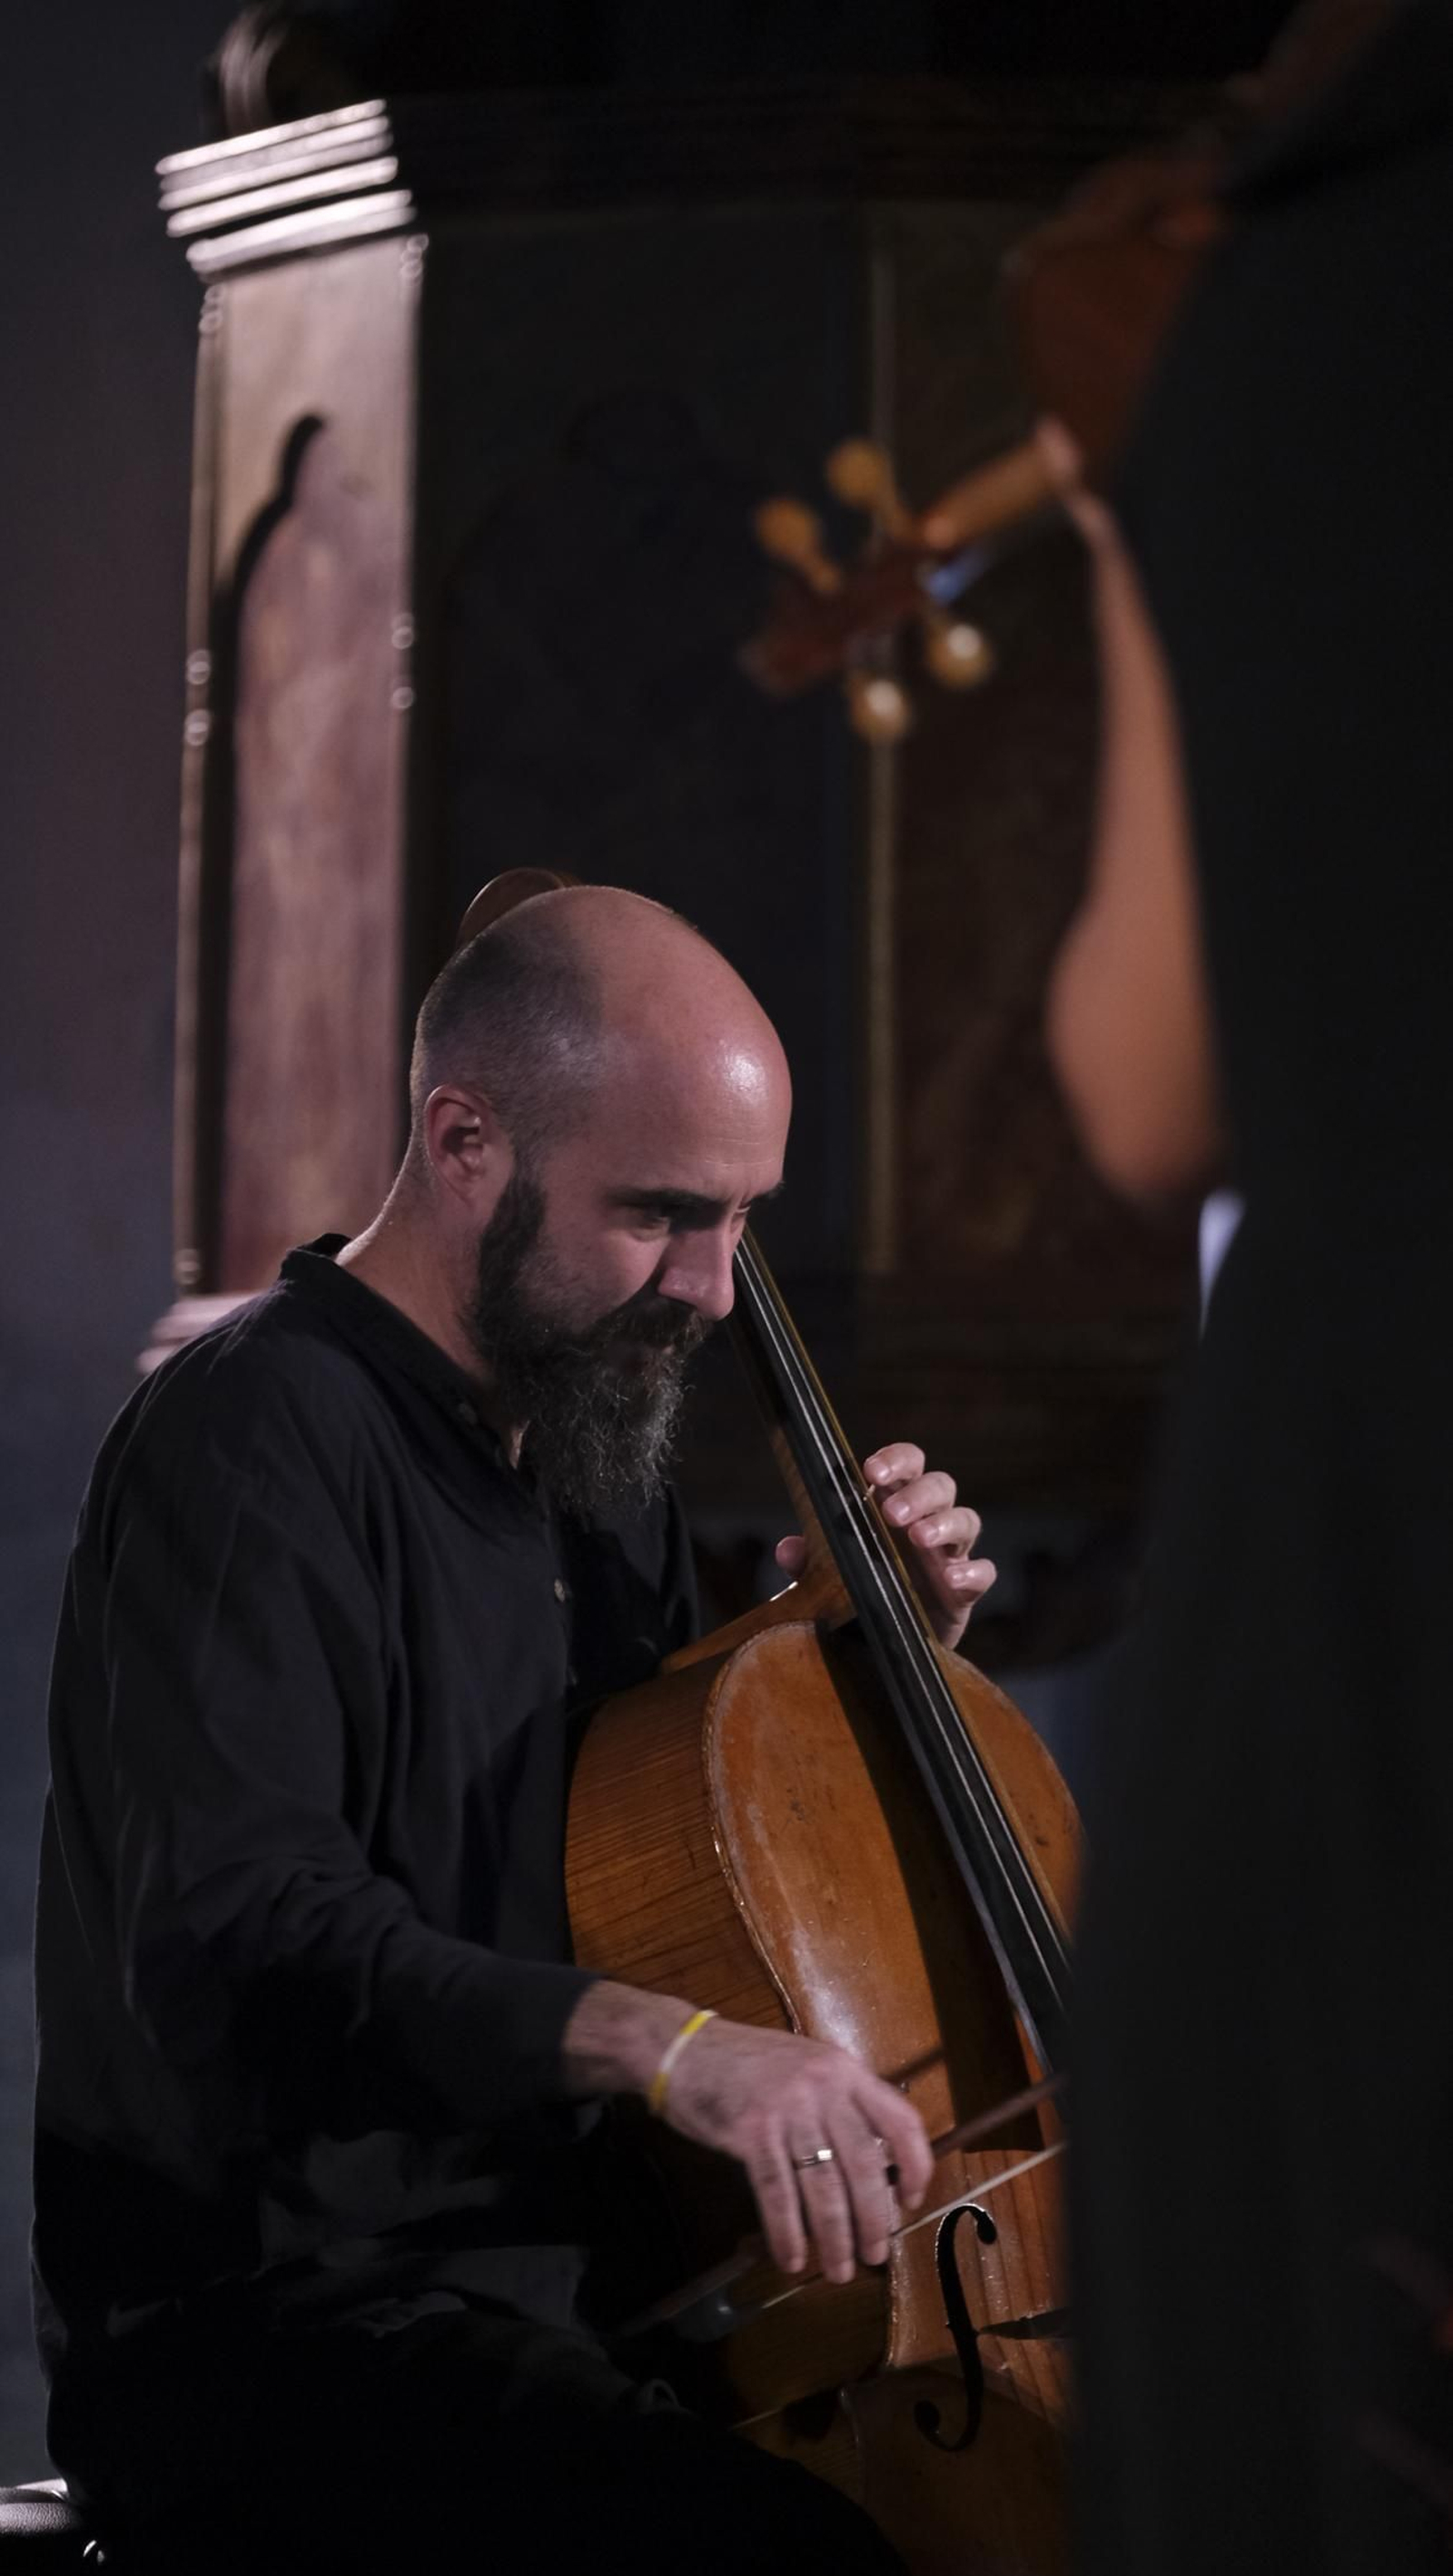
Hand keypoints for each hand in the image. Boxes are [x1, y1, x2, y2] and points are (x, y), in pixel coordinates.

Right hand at [661, 2015, 932, 2283]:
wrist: (685, 2048)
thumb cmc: (749, 2063)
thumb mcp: (808, 2068)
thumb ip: (840, 2105)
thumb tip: (872, 2169)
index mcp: (845, 2072)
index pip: (900, 2120)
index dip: (916, 2166)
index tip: (913, 2202)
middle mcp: (823, 2088)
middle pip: (864, 2165)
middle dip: (874, 2219)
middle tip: (875, 2256)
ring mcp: (786, 2109)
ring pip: (824, 2186)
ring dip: (835, 2237)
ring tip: (840, 2270)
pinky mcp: (750, 2132)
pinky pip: (777, 2193)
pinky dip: (787, 2233)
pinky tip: (792, 2258)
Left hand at [774, 1441, 995, 1650]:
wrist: (877, 1651)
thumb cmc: (853, 1597)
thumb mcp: (825, 1581)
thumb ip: (808, 1563)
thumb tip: (788, 1547)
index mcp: (893, 1506)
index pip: (906, 1466)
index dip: (895, 1460)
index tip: (871, 1470)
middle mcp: (926, 1522)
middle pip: (940, 1486)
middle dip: (918, 1494)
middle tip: (891, 1513)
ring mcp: (949, 1555)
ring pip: (966, 1520)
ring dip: (945, 1524)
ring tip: (919, 1537)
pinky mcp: (964, 1591)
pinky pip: (983, 1572)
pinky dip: (973, 1572)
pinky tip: (953, 1579)